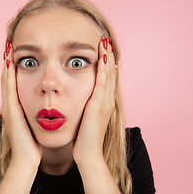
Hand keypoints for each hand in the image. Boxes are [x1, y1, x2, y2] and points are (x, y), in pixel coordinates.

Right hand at [1, 41, 41, 169]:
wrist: (27, 159)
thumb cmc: (32, 142)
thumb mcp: (33, 123)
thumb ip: (34, 113)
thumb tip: (44, 103)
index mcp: (16, 106)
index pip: (14, 81)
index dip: (14, 66)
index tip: (17, 51)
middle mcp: (10, 104)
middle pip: (7, 77)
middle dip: (8, 60)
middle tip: (9, 43)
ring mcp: (9, 107)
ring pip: (6, 80)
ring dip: (6, 63)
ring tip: (8, 47)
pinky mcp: (11, 111)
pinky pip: (9, 89)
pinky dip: (8, 75)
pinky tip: (10, 63)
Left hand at [73, 37, 117, 165]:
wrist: (87, 154)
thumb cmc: (84, 137)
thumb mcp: (86, 117)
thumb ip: (86, 106)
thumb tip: (82, 97)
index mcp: (103, 102)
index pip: (106, 77)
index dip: (106, 62)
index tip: (102, 48)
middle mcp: (107, 100)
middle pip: (110, 72)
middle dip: (108, 55)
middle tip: (105, 39)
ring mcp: (104, 102)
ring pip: (108, 75)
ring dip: (107, 57)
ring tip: (105, 42)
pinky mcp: (98, 106)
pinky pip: (102, 84)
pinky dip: (103, 69)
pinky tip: (102, 57)